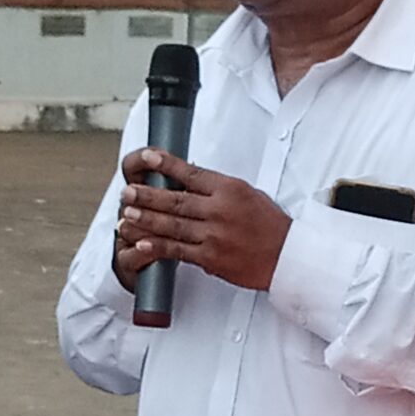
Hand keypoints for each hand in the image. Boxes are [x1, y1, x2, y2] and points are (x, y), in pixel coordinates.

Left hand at [114, 148, 291, 292]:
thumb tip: (188, 180)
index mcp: (229, 189)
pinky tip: (141, 243)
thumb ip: (218, 189)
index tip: (147, 157)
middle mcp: (220, 210)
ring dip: (146, 220)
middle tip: (128, 191)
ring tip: (126, 215)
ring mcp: (214, 235)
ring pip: (172, 225)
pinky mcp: (211, 258)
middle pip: (176, 199)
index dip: (166, 165)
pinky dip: (158, 247)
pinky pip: (178, 251)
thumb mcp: (248, 194)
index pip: (192, 173)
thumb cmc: (270, 225)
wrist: (287, 257)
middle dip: (147, 195)